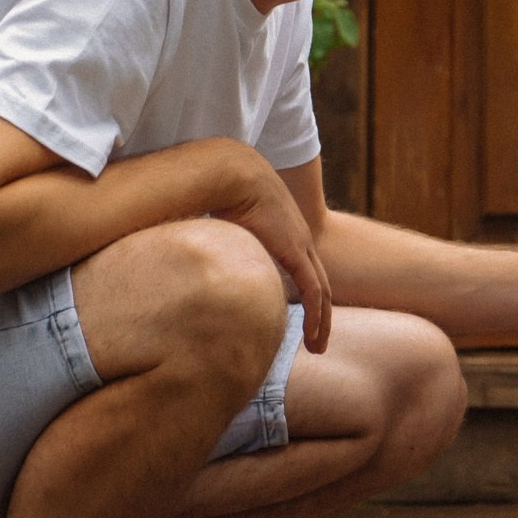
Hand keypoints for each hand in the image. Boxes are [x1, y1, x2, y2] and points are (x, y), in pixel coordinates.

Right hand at [205, 141, 332, 351]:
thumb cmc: (218, 190)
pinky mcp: (296, 251)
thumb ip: (219, 242)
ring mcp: (300, 244)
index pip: (303, 268)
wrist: (229, 170)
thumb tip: (194, 257)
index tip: (301, 316)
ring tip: (317, 347)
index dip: (305, 294)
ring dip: (323, 322)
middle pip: (320, 283)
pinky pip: (315, 291)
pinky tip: (313, 336)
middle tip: (317, 339)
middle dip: (322, 313)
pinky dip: (317, 316)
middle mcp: (298, 238)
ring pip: (323, 292)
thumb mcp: (223, 224)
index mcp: (284, 231)